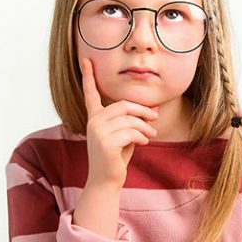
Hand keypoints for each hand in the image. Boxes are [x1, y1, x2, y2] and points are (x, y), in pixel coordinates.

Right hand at [79, 57, 159, 187]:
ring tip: (151, 134)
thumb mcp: (125, 134)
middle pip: (123, 105)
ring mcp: (97, 132)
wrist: (106, 181)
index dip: (88, 76)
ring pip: (129, 119)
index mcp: (94, 118)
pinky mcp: (105, 142)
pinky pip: (130, 132)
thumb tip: (154, 106)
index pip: (90, 94)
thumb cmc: (116, 157)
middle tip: (155, 116)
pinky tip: (144, 142)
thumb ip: (133, 120)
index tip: (86, 60)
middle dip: (142, 110)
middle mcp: (93, 122)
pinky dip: (141, 136)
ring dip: (145, 126)